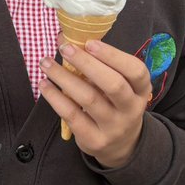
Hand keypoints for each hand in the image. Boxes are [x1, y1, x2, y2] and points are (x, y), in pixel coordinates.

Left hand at [39, 36, 152, 167]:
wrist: (121, 146)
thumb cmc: (114, 104)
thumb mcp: (118, 86)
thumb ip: (98, 64)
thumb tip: (65, 38)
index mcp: (140, 90)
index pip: (136, 71)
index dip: (113, 55)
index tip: (90, 42)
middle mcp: (131, 109)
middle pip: (113, 84)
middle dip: (87, 63)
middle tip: (64, 48)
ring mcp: (114, 127)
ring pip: (89, 99)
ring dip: (63, 77)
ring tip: (46, 63)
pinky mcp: (95, 140)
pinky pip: (72, 115)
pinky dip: (56, 98)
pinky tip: (44, 85)